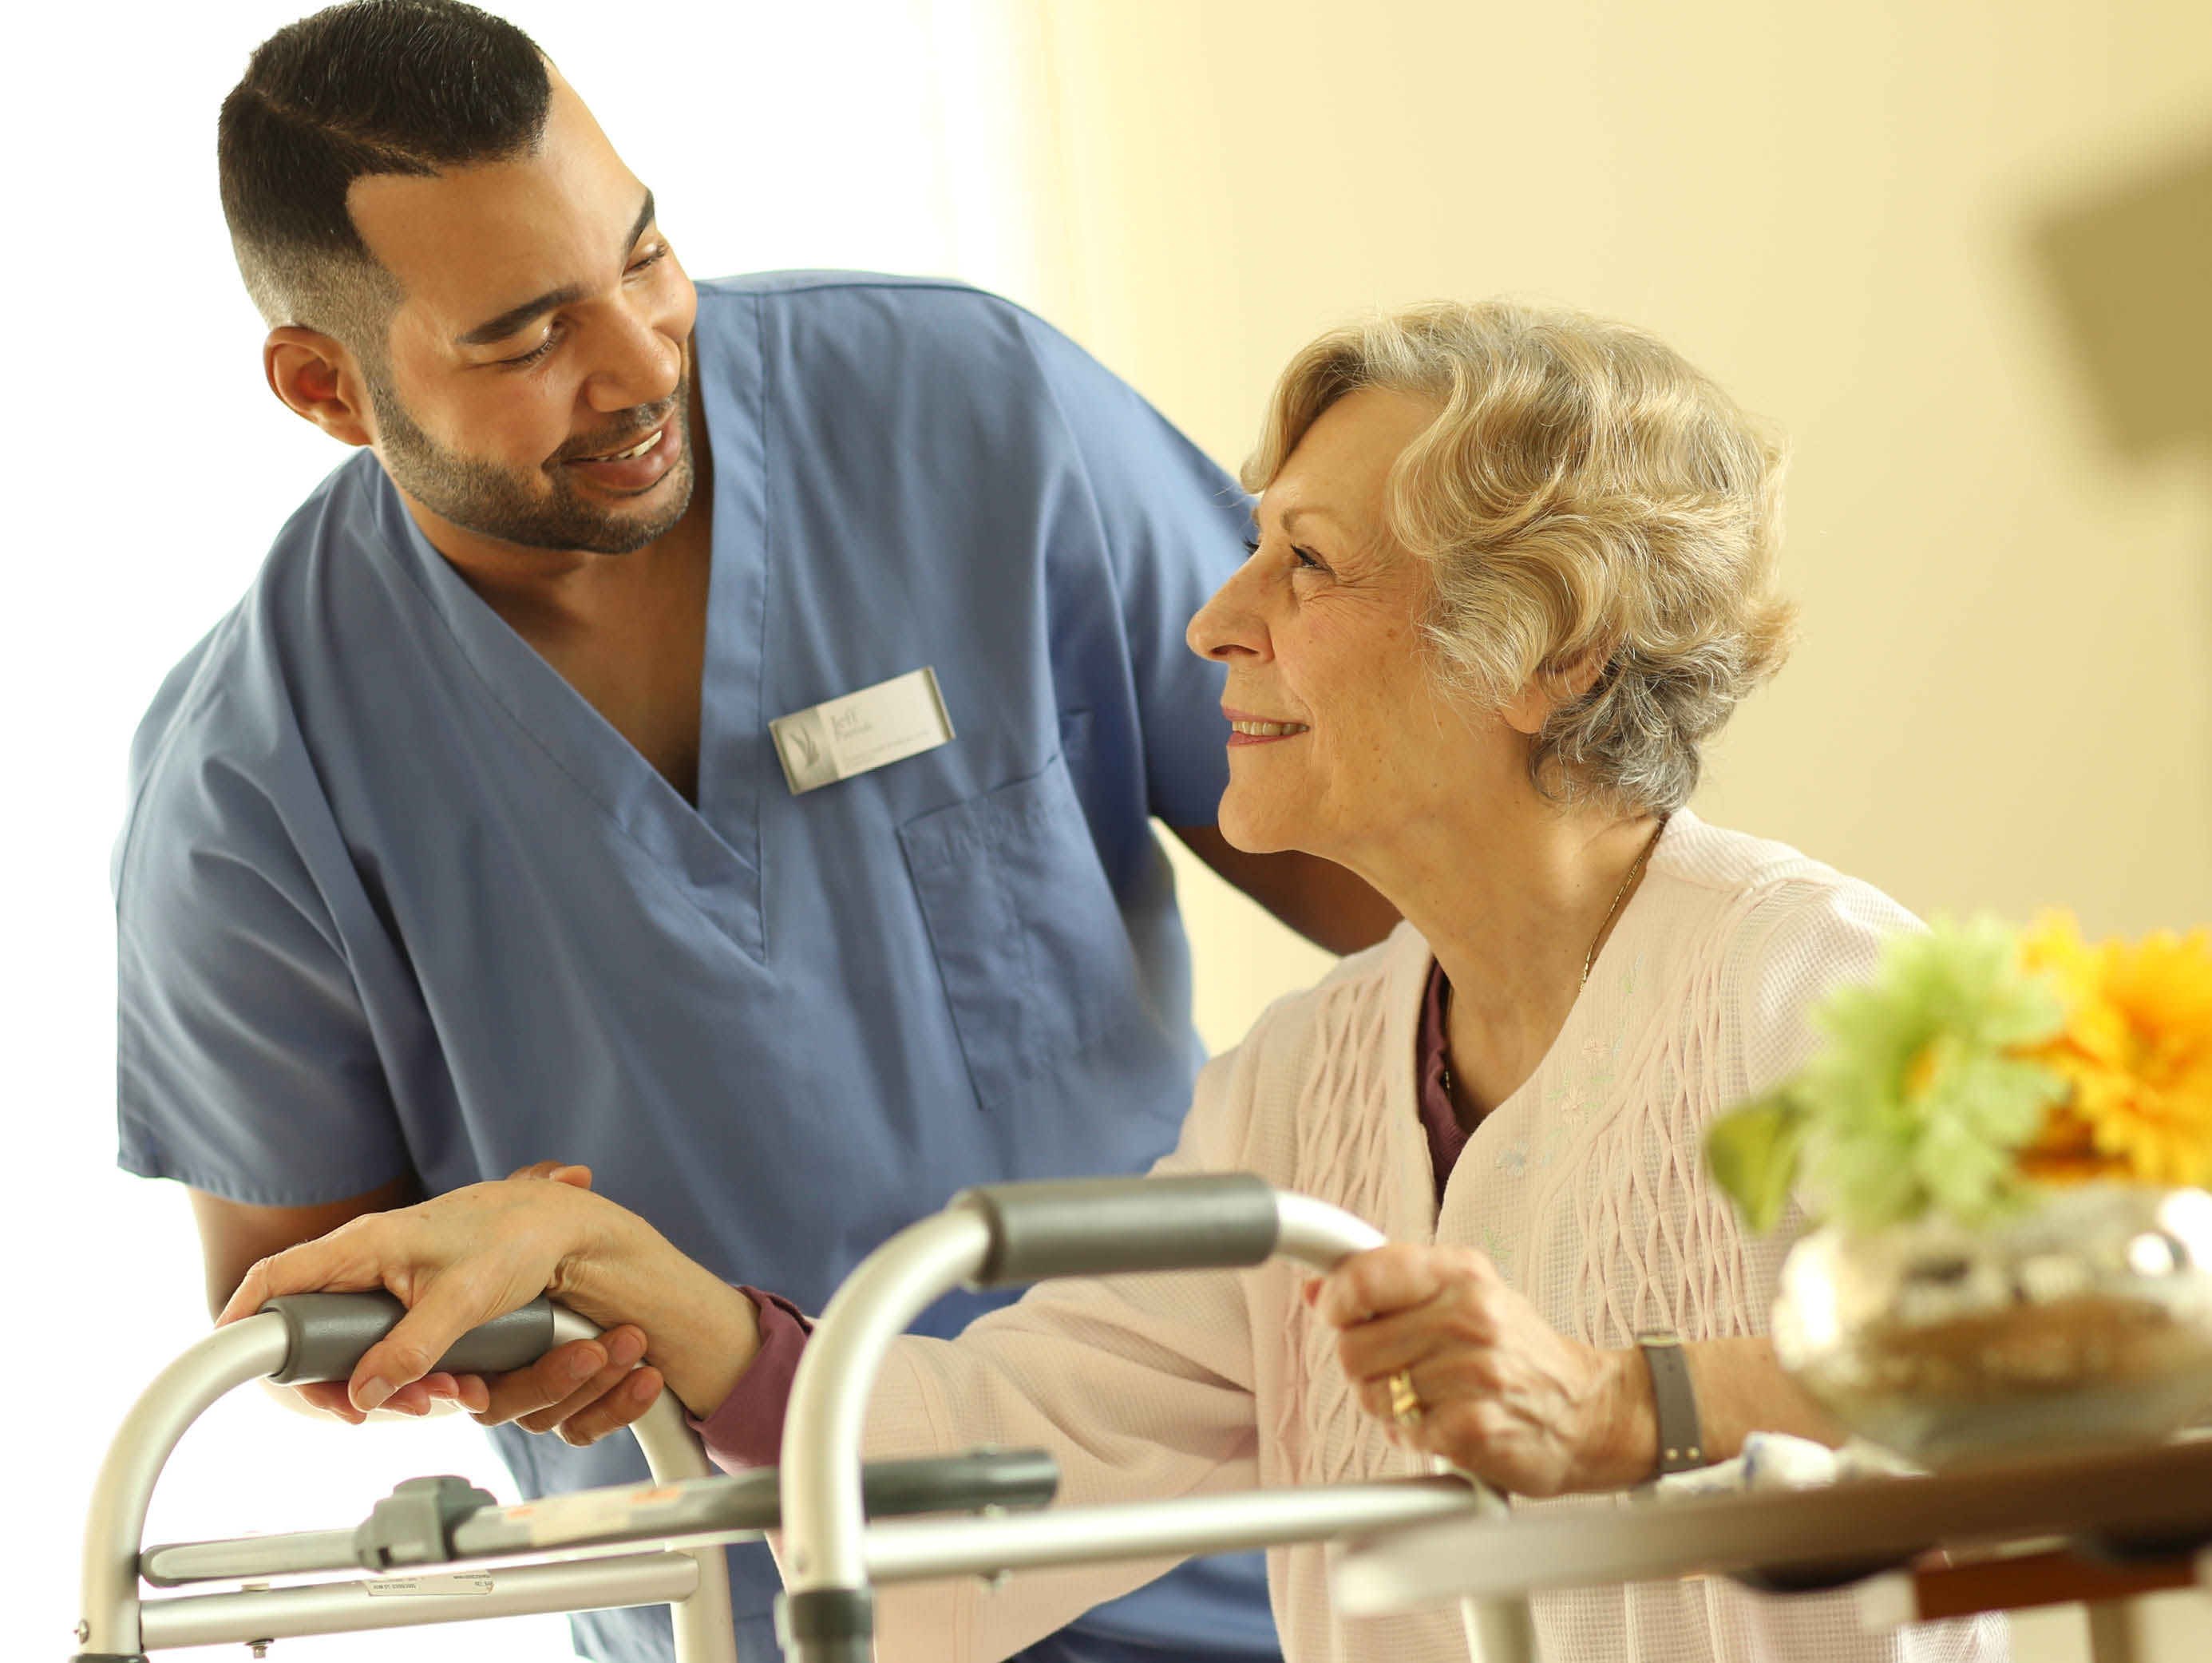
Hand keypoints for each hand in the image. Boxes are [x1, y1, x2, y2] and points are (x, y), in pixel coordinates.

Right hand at [220, 1162, 642, 1421]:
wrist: (562, 1224)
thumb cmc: (515, 1238)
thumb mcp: (464, 1298)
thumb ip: (412, 1347)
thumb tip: (365, 1393)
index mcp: (363, 1245)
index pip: (275, 1279)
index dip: (243, 1320)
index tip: (227, 1362)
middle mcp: (365, 1261)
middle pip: (311, 1331)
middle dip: (338, 1381)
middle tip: (372, 1412)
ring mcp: (386, 1279)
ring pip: (353, 1346)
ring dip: (385, 1383)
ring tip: (438, 1398)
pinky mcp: (411, 1297)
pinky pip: (387, 1343)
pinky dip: (410, 1371)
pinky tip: (448, 1386)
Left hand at [1313, 1244, 1649, 1496]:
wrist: (1591, 1412)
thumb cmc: (1518, 1352)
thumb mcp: (1465, 1294)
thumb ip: (1391, 1286)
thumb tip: (1318, 1287)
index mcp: (1461, 1273)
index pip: (1365, 1276)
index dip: (1336, 1300)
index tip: (1335, 1313)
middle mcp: (1470, 1316)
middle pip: (1354, 1346)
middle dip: (1364, 1365)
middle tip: (1401, 1369)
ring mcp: (1473, 1372)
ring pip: (1372, 1394)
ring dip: (1389, 1405)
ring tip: (1430, 1398)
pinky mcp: (1473, 1428)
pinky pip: (1403, 1433)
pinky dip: (1414, 1436)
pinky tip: (1446, 1425)